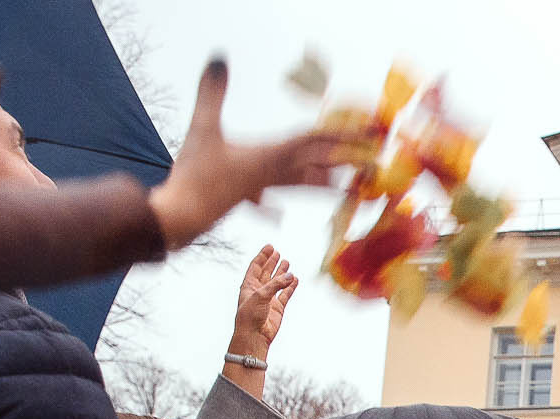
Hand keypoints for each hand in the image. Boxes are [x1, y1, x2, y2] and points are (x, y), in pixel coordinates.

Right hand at [147, 59, 363, 249]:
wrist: (182, 218)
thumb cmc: (194, 176)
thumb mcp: (202, 129)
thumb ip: (212, 94)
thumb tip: (218, 58)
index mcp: (270, 157)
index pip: (313, 141)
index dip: (342, 135)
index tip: (368, 137)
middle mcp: (273, 175)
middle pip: (318, 165)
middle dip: (347, 161)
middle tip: (376, 163)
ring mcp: (260, 189)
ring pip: (300, 185)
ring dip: (323, 185)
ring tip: (346, 188)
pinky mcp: (243, 198)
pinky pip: (266, 199)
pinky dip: (272, 205)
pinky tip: (277, 215)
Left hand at [231, 244, 295, 358]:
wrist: (254, 335)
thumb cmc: (250, 316)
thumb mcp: (261, 295)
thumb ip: (276, 284)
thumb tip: (291, 276)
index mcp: (248, 286)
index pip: (256, 267)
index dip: (263, 256)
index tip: (270, 247)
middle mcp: (258, 291)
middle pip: (266, 272)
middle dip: (272, 262)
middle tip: (278, 253)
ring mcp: (268, 299)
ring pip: (276, 283)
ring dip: (281, 273)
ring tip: (287, 263)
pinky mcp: (278, 308)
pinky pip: (285, 294)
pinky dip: (290, 287)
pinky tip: (295, 279)